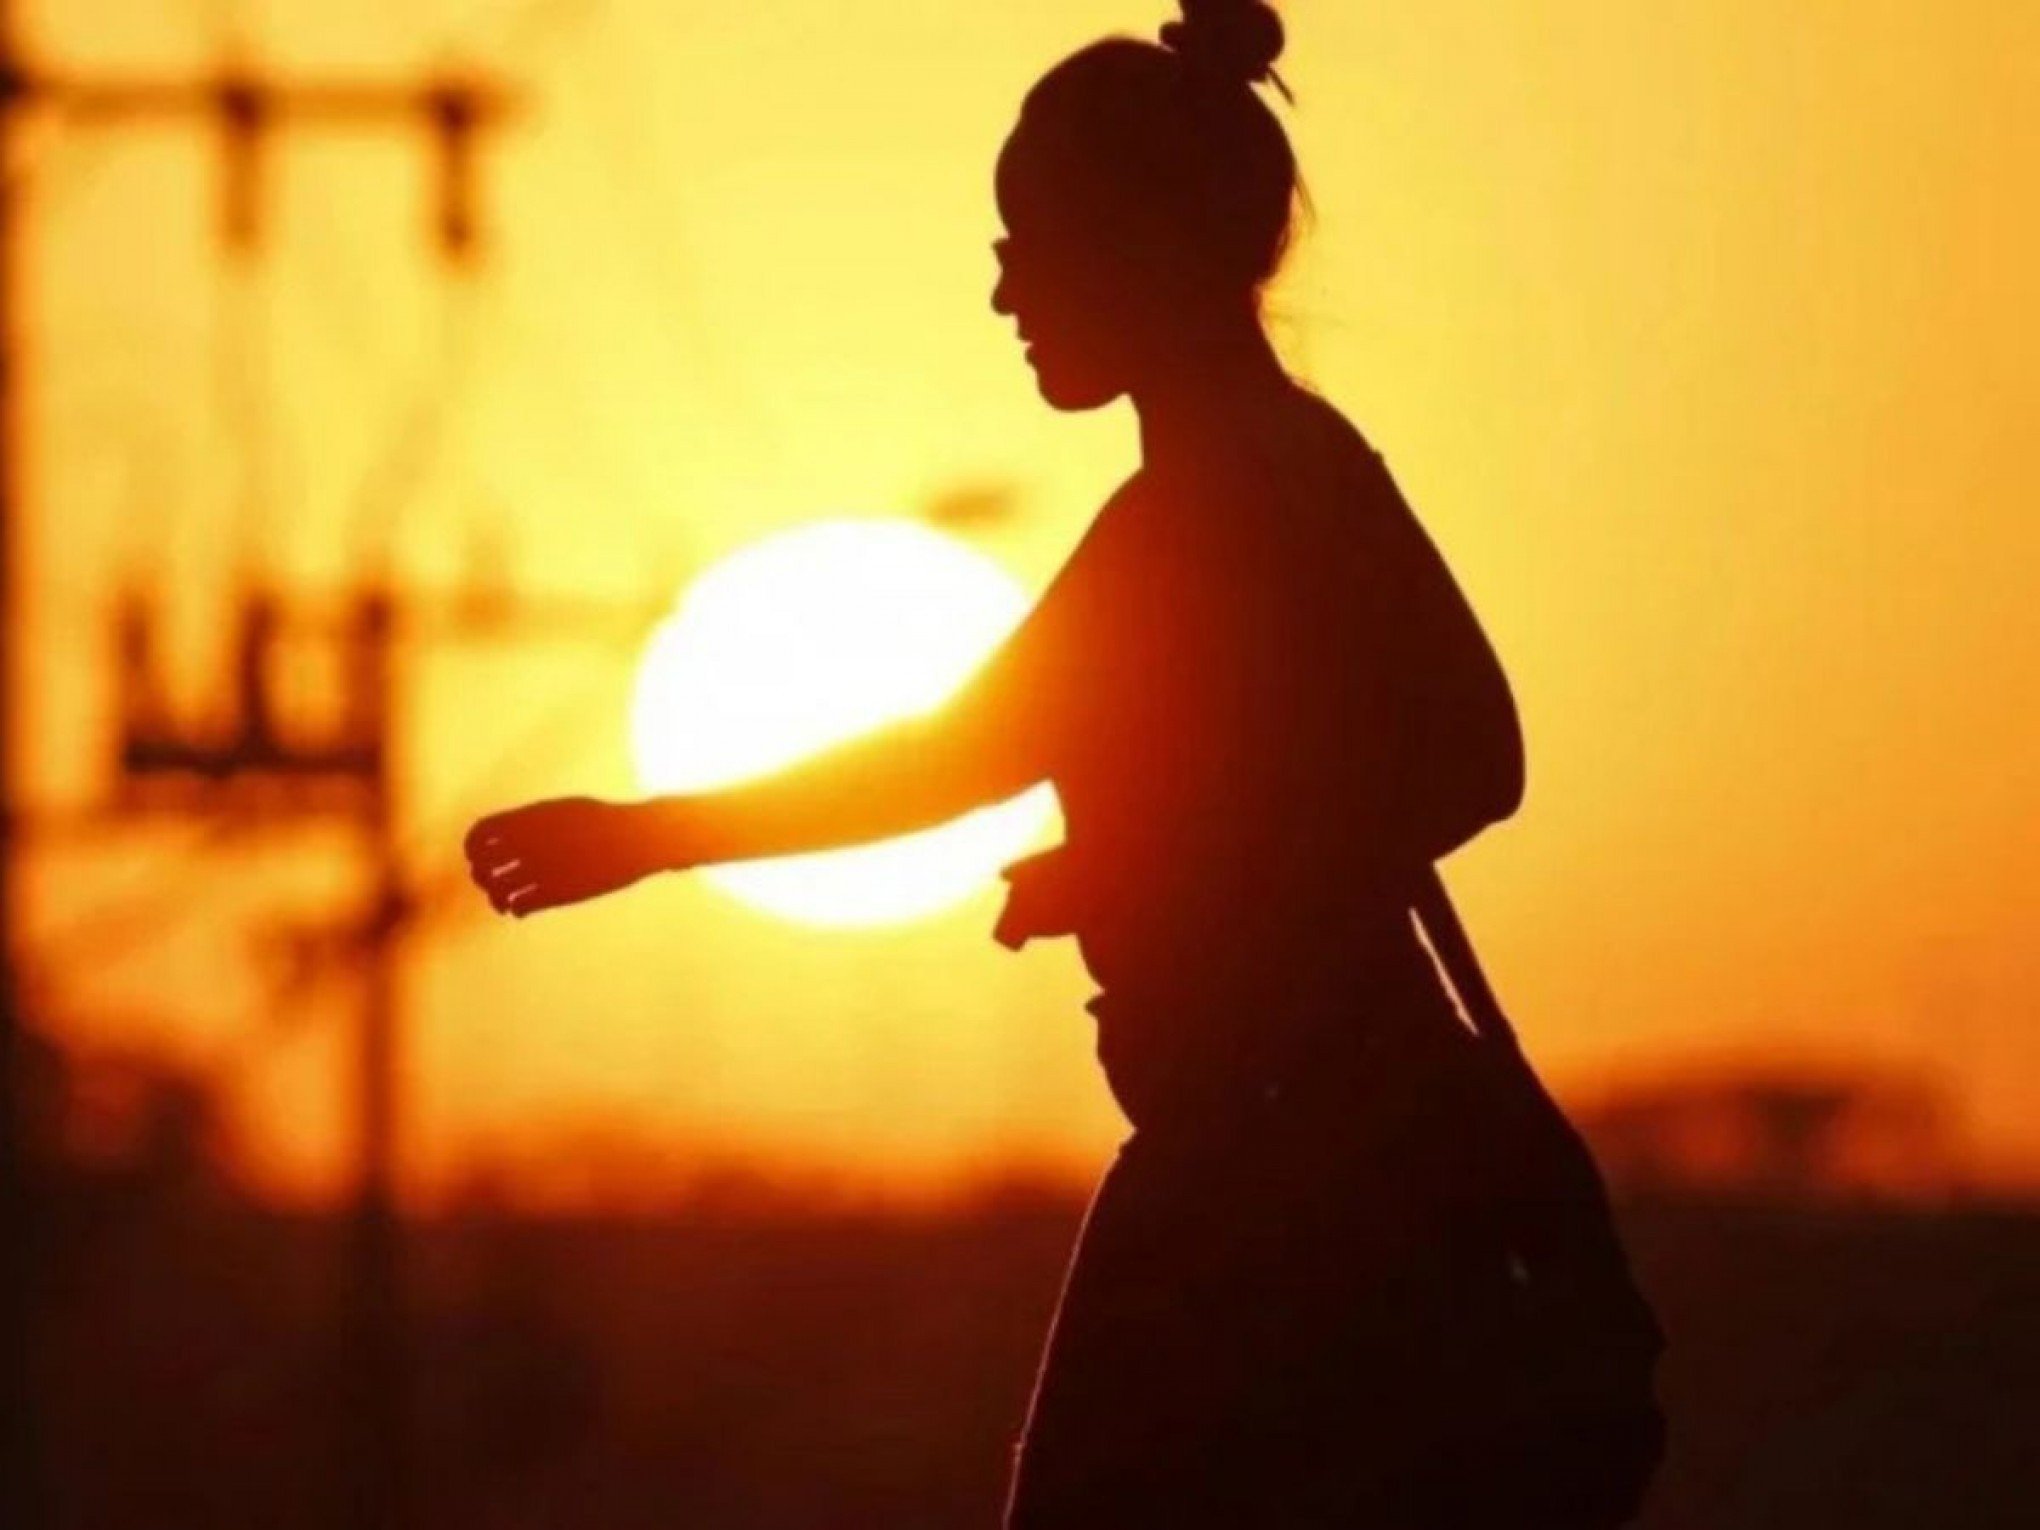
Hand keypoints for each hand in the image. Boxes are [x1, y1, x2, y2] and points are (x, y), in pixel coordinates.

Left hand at [464, 796, 654, 917]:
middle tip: (493, 882)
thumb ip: (534, 820)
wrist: (638, 838)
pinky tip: (524, 908)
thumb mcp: (565, 809)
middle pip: (482, 866)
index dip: (473, 850)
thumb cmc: (605, 822)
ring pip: (496, 891)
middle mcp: (529, 843)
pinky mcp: (557, 892)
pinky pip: (518, 906)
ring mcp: (542, 868)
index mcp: (529, 819)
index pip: (479, 836)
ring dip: (496, 898)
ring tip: (506, 901)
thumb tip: (510, 830)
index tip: (482, 858)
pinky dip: (515, 910)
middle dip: (482, 877)